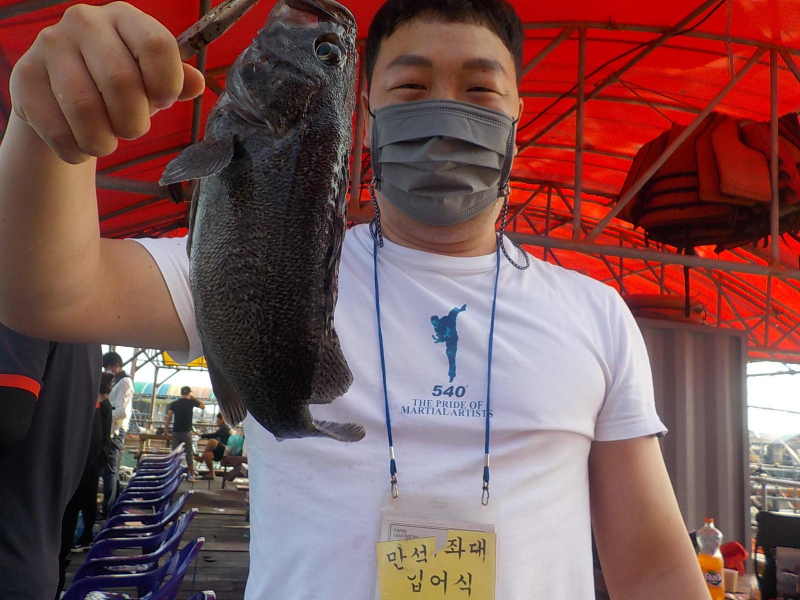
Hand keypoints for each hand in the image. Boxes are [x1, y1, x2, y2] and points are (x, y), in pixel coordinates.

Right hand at [9, 2, 205, 163]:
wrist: (62, 99)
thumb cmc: (117, 88)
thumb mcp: (150, 81)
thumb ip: (175, 82)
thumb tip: (196, 83)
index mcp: (124, 17)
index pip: (157, 45)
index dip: (167, 84)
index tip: (163, 102)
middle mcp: (84, 22)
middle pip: (121, 81)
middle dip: (133, 122)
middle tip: (132, 130)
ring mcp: (49, 46)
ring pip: (84, 108)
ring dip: (102, 141)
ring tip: (105, 142)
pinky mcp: (23, 77)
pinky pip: (56, 128)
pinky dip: (75, 150)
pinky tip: (80, 146)